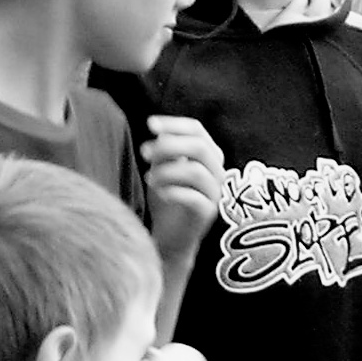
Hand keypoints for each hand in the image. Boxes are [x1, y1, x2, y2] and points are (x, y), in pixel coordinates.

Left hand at [143, 115, 225, 261]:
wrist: (171, 236)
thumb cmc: (167, 197)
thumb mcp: (163, 167)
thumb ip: (165, 150)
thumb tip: (161, 133)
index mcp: (208, 155)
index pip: (197, 130)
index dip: (174, 124)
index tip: (150, 125)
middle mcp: (217, 171)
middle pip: (200, 147)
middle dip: (169, 145)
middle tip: (144, 152)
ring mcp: (215, 193)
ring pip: (196, 171)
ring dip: (167, 170)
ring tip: (149, 178)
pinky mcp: (207, 213)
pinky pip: (193, 197)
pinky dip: (172, 191)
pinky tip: (159, 192)